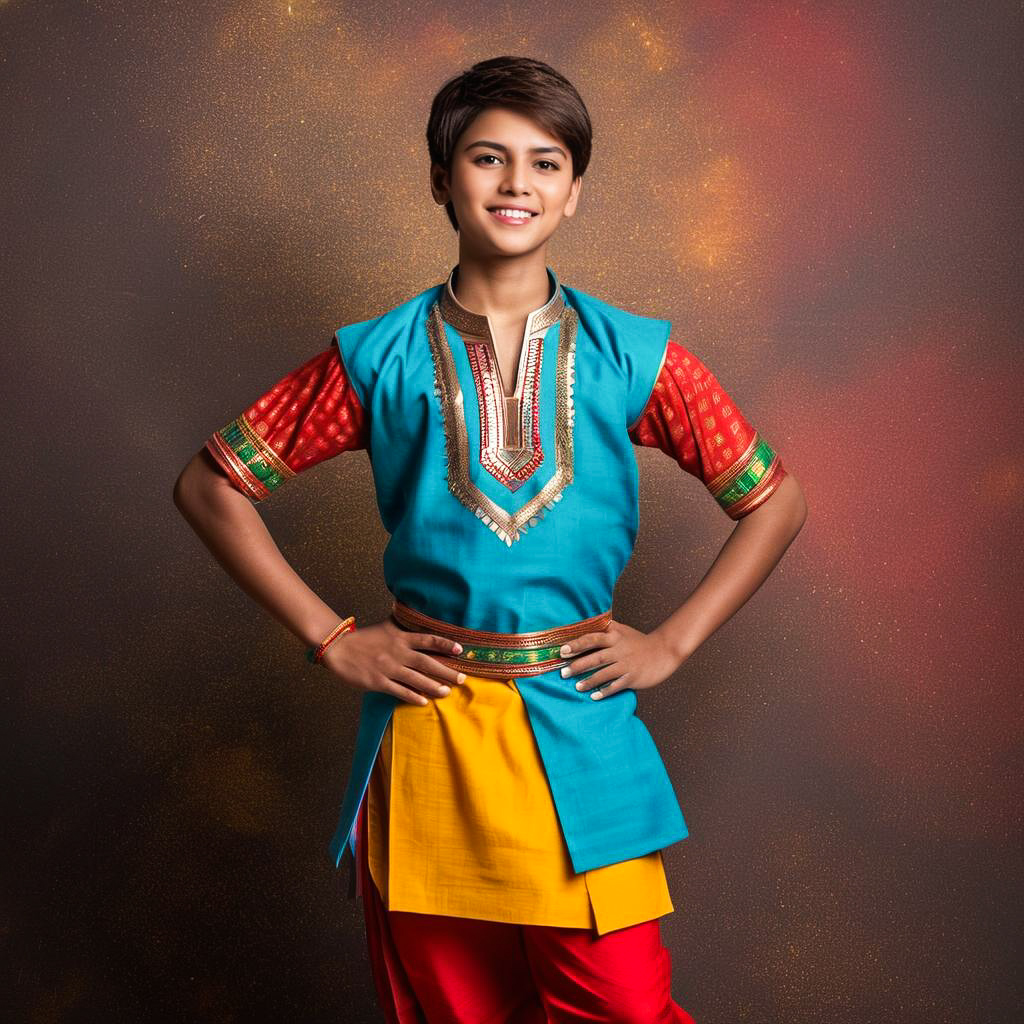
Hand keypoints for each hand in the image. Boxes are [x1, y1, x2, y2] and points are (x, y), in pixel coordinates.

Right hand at [320, 618, 466, 705]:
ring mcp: (388, 668)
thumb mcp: (385, 626)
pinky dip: (413, 696)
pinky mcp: (378, 681)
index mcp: (400, 637)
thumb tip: (415, 611)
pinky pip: (399, 691)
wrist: (338, 648)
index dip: (445, 644)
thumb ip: (402, 624)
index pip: (428, 639)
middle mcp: (397, 652)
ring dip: (433, 687)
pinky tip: (423, 701)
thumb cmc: (364, 638)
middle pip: (427, 662)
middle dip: (447, 671)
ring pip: (416, 679)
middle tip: (463, 679)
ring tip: (447, 692)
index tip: (460, 651)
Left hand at [559, 619, 682, 699]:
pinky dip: (605, 691)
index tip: (562, 651)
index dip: (577, 644)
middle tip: (563, 673)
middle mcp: (620, 650)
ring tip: (577, 687)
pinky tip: (594, 696)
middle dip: (578, 666)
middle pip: (596, 658)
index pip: (592, 638)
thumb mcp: (623, 630)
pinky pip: (617, 686)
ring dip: (589, 681)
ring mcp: (627, 664)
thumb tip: (585, 624)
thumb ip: (606, 628)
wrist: (664, 651)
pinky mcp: (633, 677)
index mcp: (615, 637)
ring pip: (605, 673)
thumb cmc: (639, 641)